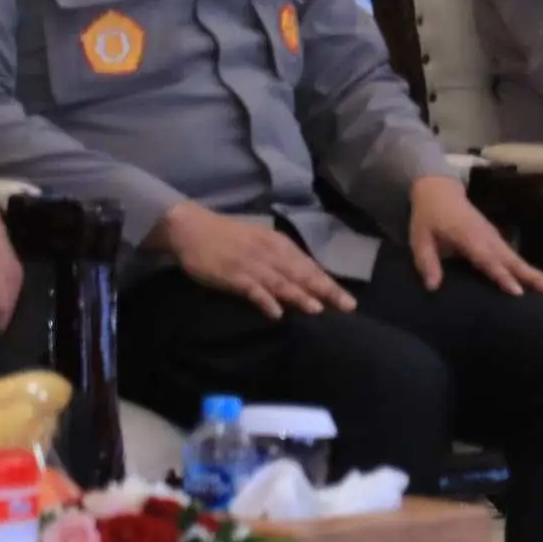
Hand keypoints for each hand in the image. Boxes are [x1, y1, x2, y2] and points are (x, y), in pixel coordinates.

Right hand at [153, 201, 356, 320]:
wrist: (192, 228)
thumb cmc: (230, 237)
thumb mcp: (261, 242)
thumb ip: (282, 260)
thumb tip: (305, 279)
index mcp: (279, 244)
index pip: (310, 266)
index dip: (329, 283)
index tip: (349, 300)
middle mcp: (271, 253)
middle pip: (303, 274)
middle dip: (326, 291)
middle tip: (347, 307)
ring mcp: (252, 264)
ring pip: (281, 282)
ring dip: (299, 295)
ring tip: (317, 310)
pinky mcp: (232, 275)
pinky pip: (252, 289)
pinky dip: (265, 300)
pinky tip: (276, 313)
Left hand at [405, 173, 542, 296]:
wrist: (439, 191)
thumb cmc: (428, 216)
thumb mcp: (419, 238)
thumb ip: (426, 262)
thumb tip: (433, 287)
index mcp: (469, 237)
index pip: (488, 259)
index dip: (502, 276)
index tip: (518, 292)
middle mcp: (488, 238)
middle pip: (514, 261)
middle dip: (535, 277)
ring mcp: (494, 238)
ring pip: (518, 260)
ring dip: (537, 275)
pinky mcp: (496, 240)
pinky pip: (513, 258)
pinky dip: (527, 270)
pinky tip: (538, 283)